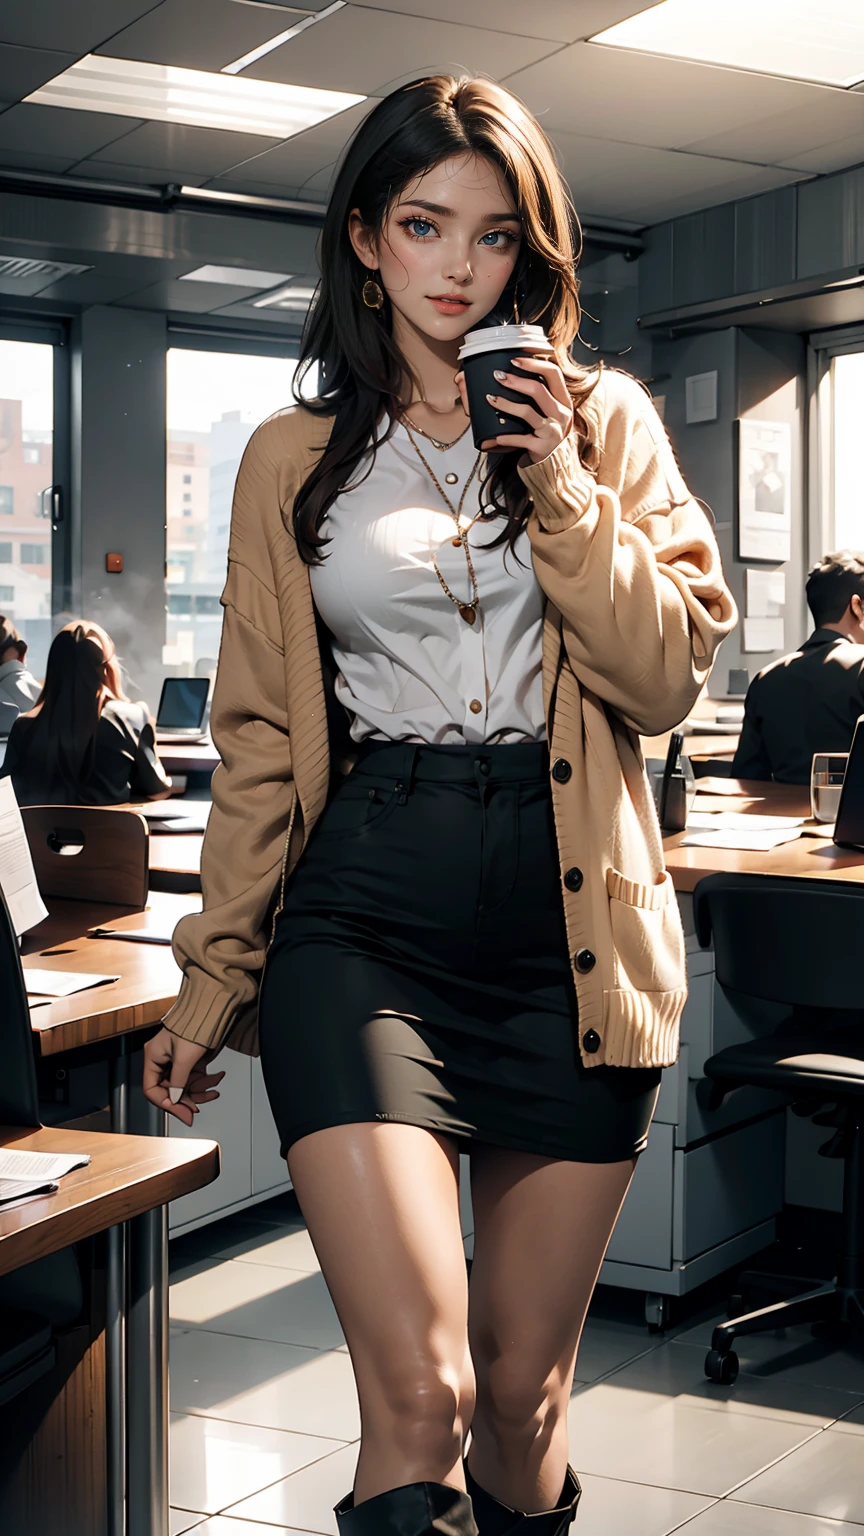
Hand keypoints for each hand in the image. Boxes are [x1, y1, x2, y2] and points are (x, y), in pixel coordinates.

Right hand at [142, 1027, 224, 1126]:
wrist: (214, 1011)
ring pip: (186, 1087)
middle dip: (186, 1099)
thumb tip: (176, 1101)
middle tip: (195, 1110)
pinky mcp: (192, 1061)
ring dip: (201, 1091)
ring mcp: (179, 1061)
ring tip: (213, 1090)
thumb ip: (178, 1082)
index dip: (165, 1103)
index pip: (152, 1089)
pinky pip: (196, 1079)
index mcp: (154, 1057)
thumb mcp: (184, 1058)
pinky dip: (207, 1081)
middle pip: (171, 1091)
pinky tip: (217, 1078)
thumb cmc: (194, 1026)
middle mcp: (164, 1061)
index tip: (179, 1111)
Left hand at [457, 357, 573, 461]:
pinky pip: (520, 439)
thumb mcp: (547, 412)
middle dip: (515, 381)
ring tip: (490, 399)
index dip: (534, 364)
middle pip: (538, 389)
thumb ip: (535, 395)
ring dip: (505, 404)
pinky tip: (493, 437)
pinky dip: (505, 438)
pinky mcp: (542, 447)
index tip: (515, 360)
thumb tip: (507, 375)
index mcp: (563, 400)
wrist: (554, 464)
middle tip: (498, 376)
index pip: (553, 373)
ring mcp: (552, 431)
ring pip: (527, 412)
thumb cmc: (546, 433)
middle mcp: (561, 414)